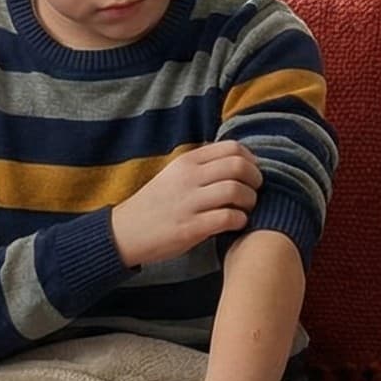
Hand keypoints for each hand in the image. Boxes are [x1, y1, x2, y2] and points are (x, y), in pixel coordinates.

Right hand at [111, 142, 260, 268]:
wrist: (125, 232)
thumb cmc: (156, 204)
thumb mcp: (174, 174)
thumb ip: (202, 166)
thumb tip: (238, 160)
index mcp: (187, 162)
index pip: (232, 148)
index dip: (251, 160)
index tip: (252, 172)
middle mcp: (188, 178)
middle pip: (239, 166)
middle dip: (255, 179)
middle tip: (254, 191)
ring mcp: (188, 203)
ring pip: (236, 191)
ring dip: (250, 201)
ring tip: (245, 209)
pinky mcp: (190, 228)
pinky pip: (228, 218)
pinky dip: (240, 220)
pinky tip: (236, 223)